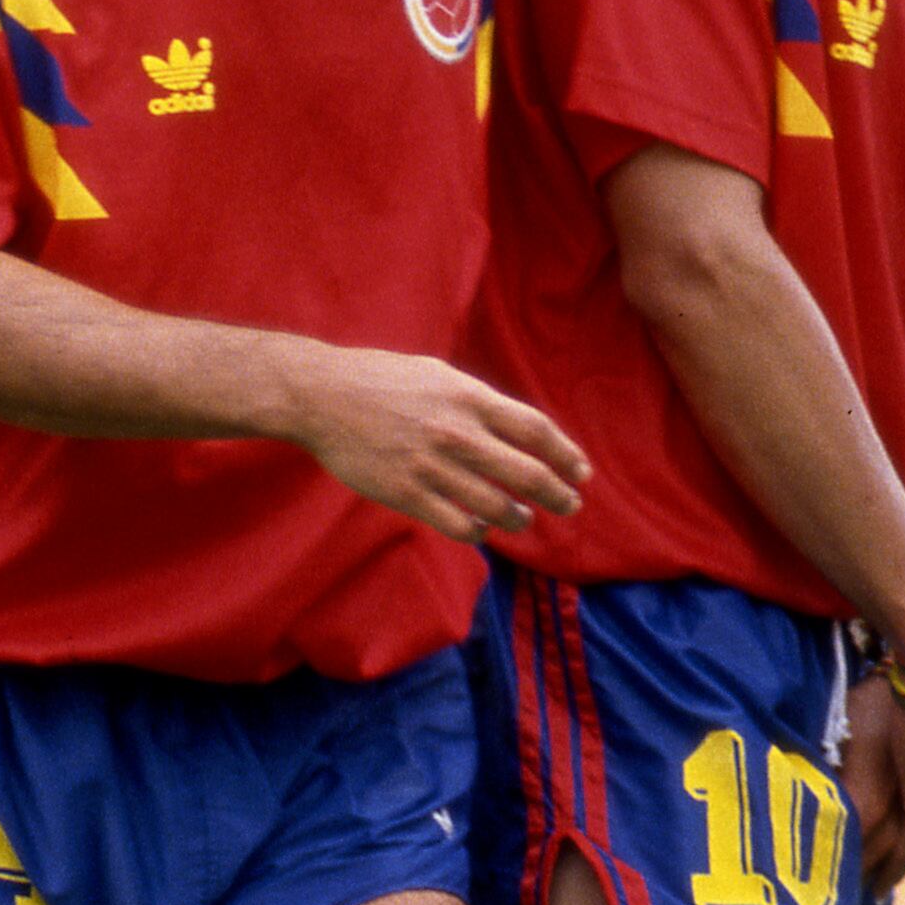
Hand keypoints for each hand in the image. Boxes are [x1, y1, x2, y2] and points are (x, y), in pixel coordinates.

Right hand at [277, 346, 589, 542]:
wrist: (323, 396)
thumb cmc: (381, 379)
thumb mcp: (438, 374)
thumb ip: (478, 401)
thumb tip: (516, 428)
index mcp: (470, 398)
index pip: (536, 431)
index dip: (567, 454)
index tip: (582, 472)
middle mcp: (459, 433)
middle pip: (528, 474)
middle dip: (558, 495)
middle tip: (570, 505)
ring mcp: (433, 466)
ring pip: (497, 507)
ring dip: (518, 518)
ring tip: (522, 518)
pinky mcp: (408, 494)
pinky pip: (459, 525)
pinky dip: (479, 531)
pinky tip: (482, 527)